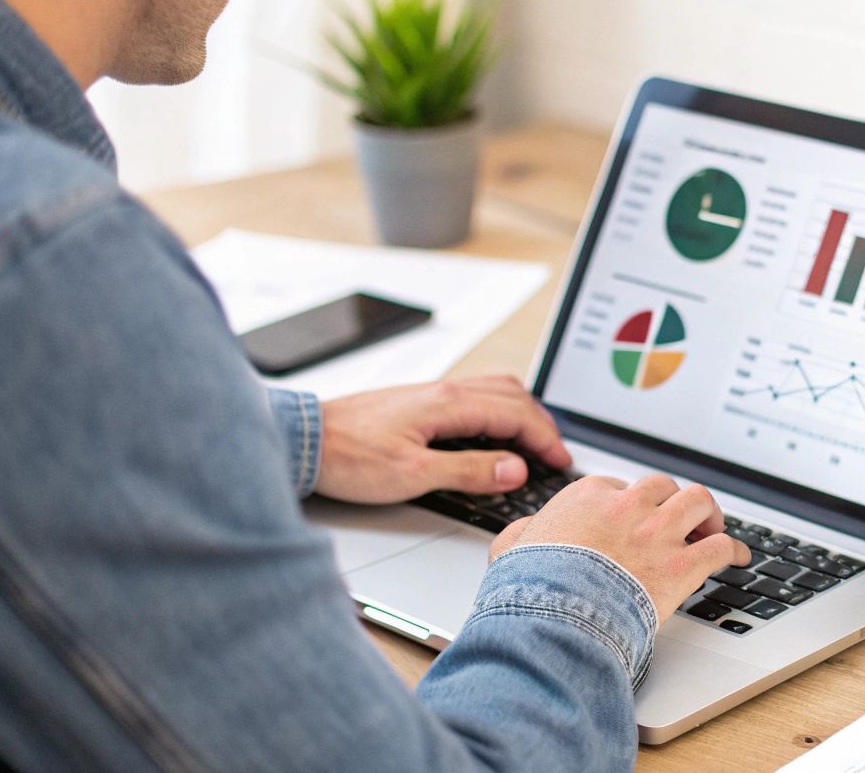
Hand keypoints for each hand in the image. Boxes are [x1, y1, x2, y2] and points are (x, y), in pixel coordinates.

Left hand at [314, 375, 571, 503]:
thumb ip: (469, 471)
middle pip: (512, 395)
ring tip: (533, 438)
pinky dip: (499, 409)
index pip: (516, 414)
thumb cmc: (349, 456)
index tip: (559, 461)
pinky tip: (492, 429)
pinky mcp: (418, 402)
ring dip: (522, 411)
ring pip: (494, 389)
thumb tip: (514, 468)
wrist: (305, 441)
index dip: (544, 439)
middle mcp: (443, 391)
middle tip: (555, 453)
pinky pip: (474, 395)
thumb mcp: (414, 474)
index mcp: (449, 404)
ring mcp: (431, 393)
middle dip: (541, 424)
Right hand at [489, 474, 750, 616]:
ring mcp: (658, 533)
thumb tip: (521, 534)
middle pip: (664, 487)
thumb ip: (521, 535)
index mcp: (590, 496)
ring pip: (698, 503)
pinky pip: (720, 547)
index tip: (636, 515)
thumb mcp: (512, 550)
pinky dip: (735, 549)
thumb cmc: (531, 586)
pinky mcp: (682, 564)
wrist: (555, 614)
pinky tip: (739, 557)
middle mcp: (629, 506)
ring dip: (708, 514)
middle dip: (673, 500)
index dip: (632, 503)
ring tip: (712, 527)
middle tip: (679, 517)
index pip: (620, 486)